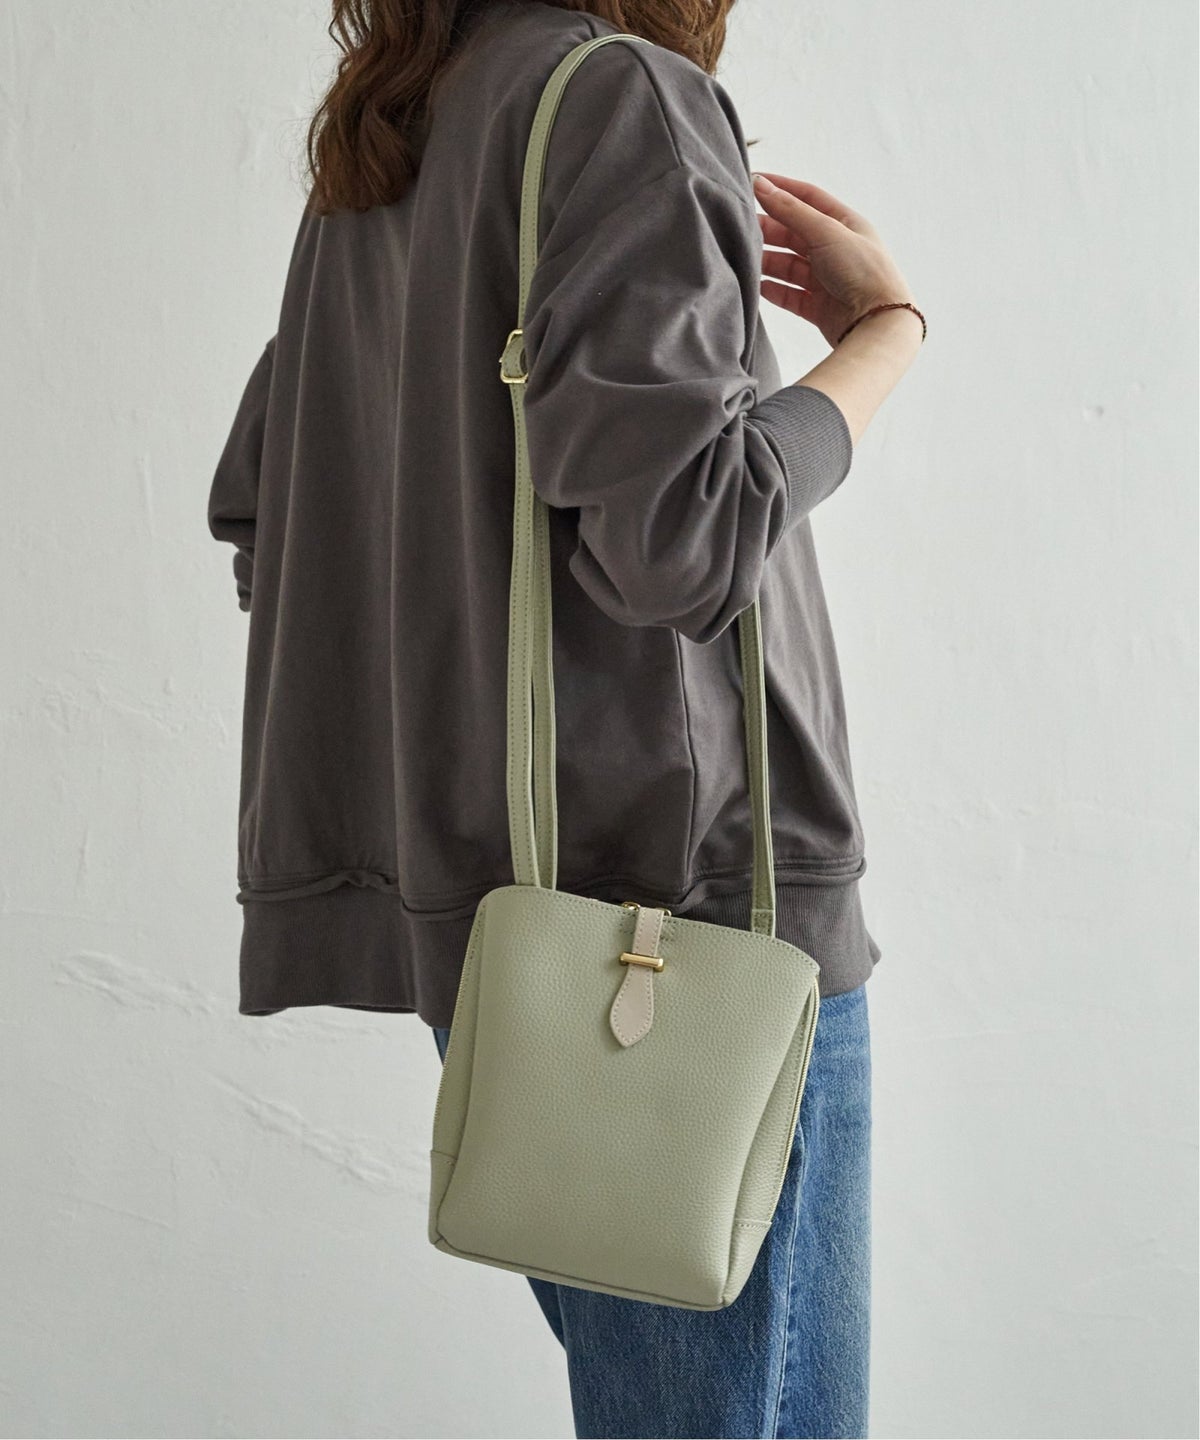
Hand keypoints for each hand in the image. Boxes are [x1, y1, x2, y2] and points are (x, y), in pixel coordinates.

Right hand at [751, 172, 915, 348]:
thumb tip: (761, 184)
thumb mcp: (826, 231)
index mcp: (844, 224)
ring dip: (768, 262)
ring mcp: (827, 279)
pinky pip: (789, 295)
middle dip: (768, 229)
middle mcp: (835, 249)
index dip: (781, 189)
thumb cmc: (861, 271)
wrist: (876, 323)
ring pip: (789, 265)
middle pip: (794, 233)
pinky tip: (757, 287)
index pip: (808, 198)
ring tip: (745, 259)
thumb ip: (790, 210)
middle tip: (741, 228)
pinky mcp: (818, 307)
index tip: (752, 183)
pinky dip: (773, 291)